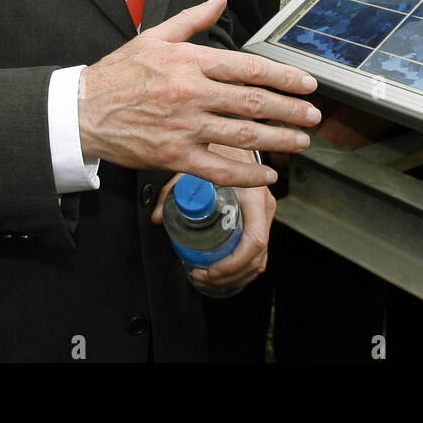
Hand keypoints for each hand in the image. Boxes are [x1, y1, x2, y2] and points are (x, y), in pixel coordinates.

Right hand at [79, 0, 319, 187]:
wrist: (81, 110)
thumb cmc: (118, 73)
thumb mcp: (155, 36)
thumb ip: (193, 20)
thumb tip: (220, 0)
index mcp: (191, 62)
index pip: (249, 68)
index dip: (284, 77)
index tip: (306, 84)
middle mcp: (192, 93)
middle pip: (253, 102)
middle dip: (290, 110)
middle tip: (313, 116)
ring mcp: (184, 127)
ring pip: (243, 135)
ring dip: (278, 140)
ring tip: (300, 142)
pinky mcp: (174, 156)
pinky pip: (218, 168)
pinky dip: (247, 174)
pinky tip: (267, 176)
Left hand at [151, 146, 274, 292]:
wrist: (237, 143)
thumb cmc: (218, 153)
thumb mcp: (194, 170)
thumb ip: (173, 192)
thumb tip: (157, 217)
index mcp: (254, 196)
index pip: (255, 239)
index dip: (234, 263)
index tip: (211, 270)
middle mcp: (265, 208)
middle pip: (257, 257)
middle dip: (229, 275)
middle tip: (203, 277)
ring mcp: (265, 217)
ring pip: (259, 261)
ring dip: (234, 277)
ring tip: (208, 278)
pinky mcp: (261, 222)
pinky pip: (258, 255)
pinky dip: (242, 270)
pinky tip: (223, 273)